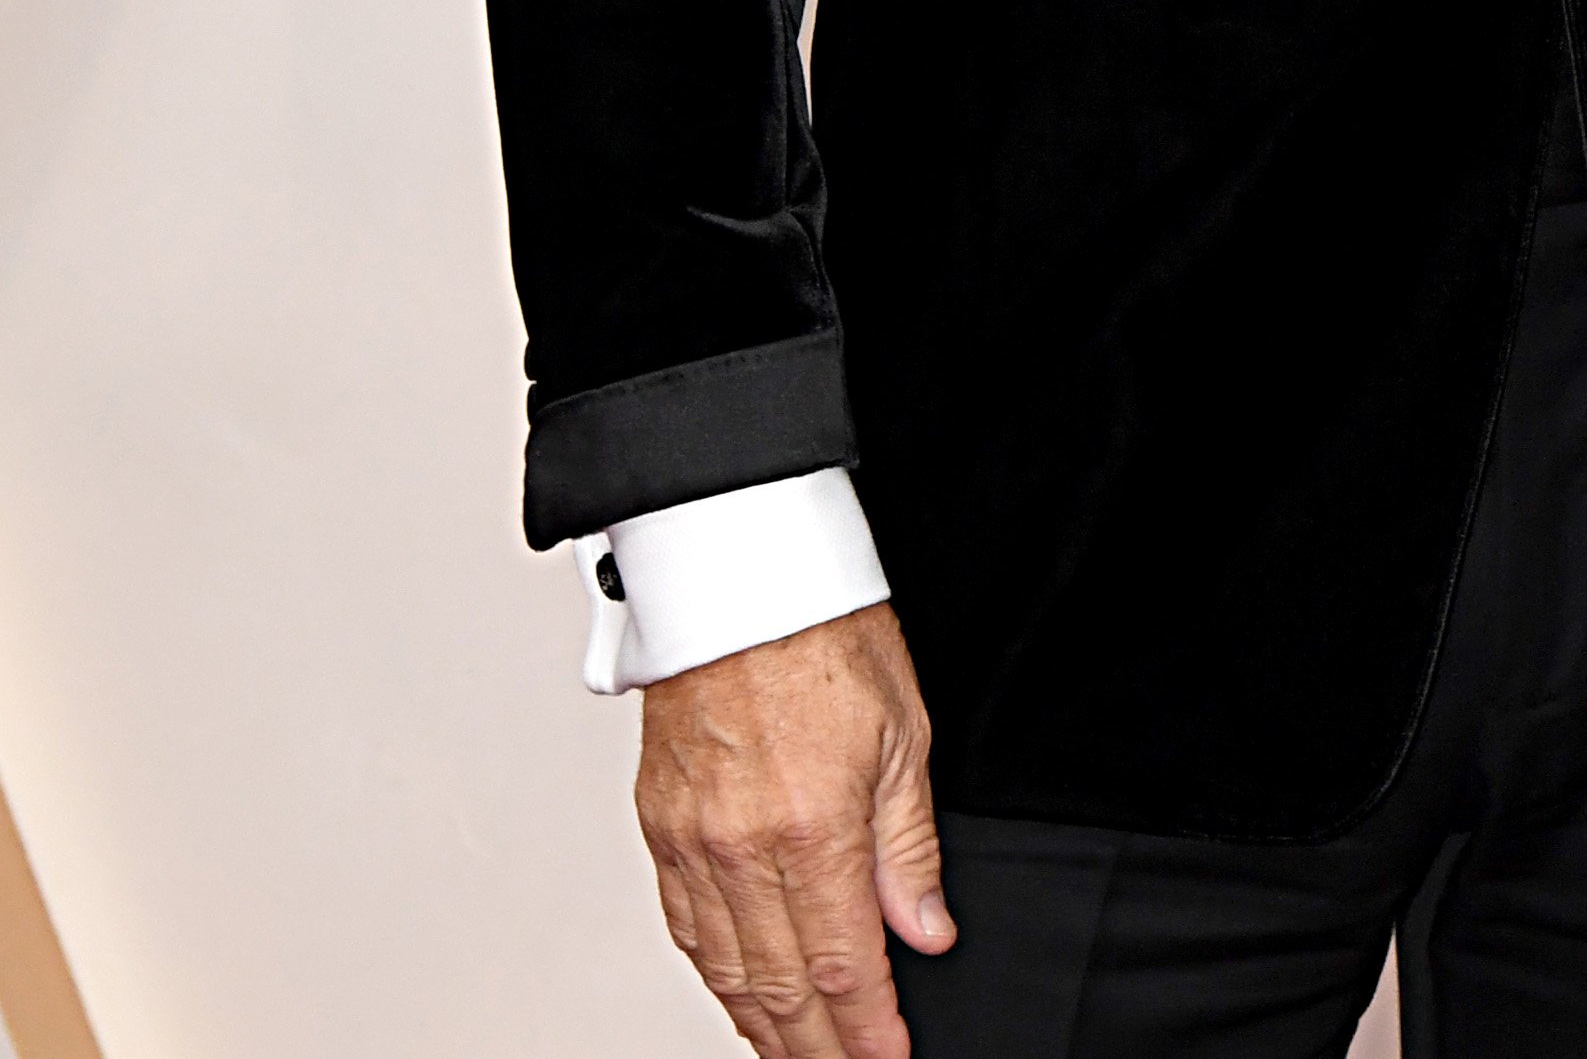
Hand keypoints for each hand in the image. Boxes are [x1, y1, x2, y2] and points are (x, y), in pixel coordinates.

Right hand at [633, 602, 953, 1058]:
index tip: (888, 1058)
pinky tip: (738, 994)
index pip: (843, 966)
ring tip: (797, 1054)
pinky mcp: (661, 827)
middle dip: (817, 1047)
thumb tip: (926, 928)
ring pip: (726, 969)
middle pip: (781, 985)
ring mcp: (693, 841)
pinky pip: (685, 927)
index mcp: (812, 826)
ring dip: (762, 1024)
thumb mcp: (902, 736)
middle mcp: (742, 847)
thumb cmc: (823, 633)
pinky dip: (715, 974)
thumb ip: (909, 847)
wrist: (738, 575)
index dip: (867, 1029)